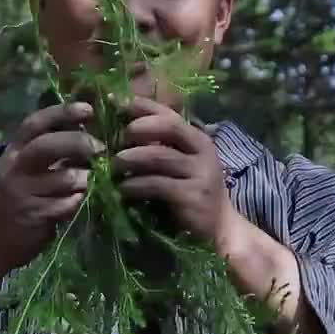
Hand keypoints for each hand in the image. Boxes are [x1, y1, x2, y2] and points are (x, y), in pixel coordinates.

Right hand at [0, 101, 104, 277]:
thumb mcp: (20, 173)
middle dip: (79, 143)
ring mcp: (24, 193)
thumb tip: (84, 138)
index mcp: (13, 153)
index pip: (35, 124)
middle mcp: (16, 169)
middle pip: (49, 145)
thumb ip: (46, 157)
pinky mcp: (36, 216)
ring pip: (65, 178)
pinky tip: (74, 204)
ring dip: (83, 179)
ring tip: (85, 184)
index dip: (62, 113)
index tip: (87, 109)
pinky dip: (77, 202)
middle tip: (99, 148)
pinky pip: (68, 204)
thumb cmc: (11, 204)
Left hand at [111, 98, 242, 249]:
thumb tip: (125, 132)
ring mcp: (199, 174)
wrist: (220, 230)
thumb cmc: (195, 196)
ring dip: (130, 159)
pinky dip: (134, 185)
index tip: (117, 102)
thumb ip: (164, 148)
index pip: (171, 114)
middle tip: (118, 140)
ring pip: (158, 156)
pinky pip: (156, 184)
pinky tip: (122, 190)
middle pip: (169, 127)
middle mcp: (203, 152)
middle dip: (139, 128)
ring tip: (113, 166)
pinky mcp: (191, 196)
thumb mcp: (184, 166)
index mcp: (199, 140)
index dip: (143, 106)